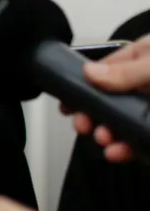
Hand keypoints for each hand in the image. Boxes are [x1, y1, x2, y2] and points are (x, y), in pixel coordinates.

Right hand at [62, 38, 149, 161]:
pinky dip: (129, 149)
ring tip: (105, 141)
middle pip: (110, 101)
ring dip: (109, 135)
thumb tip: (90, 73)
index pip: (104, 71)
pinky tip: (121, 152)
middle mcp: (146, 83)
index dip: (83, 87)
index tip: (68, 104)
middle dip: (93, 115)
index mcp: (142, 58)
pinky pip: (140, 140)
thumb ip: (127, 69)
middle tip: (84, 126)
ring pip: (124, 123)